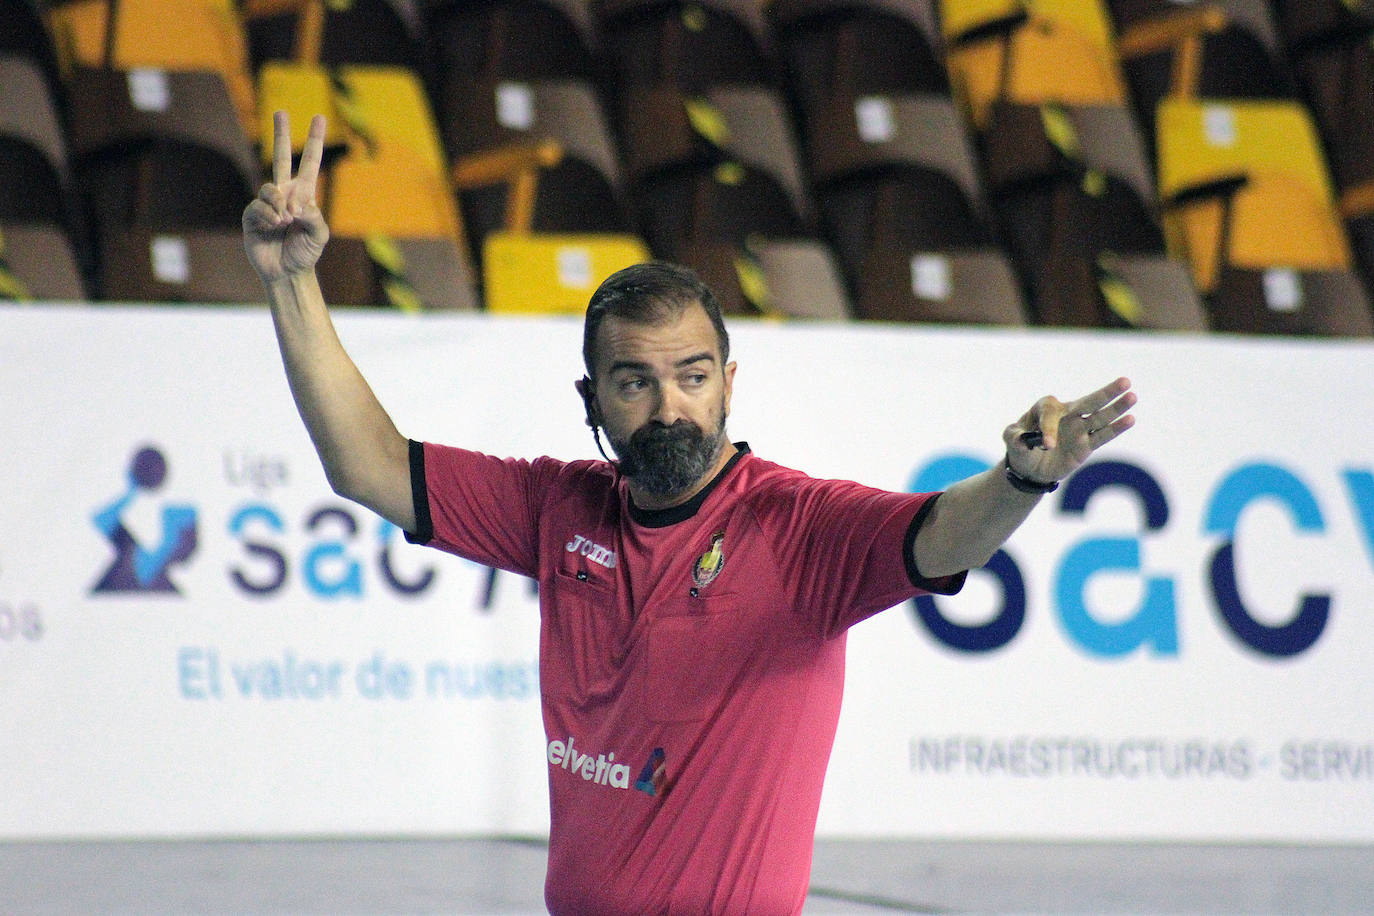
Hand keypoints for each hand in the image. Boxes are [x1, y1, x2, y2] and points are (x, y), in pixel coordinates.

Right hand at [242, 111, 328, 283]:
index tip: (320, 117)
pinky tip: (274, 227)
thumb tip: (296, 202)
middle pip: (279, 158)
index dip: (314, 141)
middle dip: (280, 134)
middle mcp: (284, 194)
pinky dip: (269, 216)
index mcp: (304, 195)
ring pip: (270, 190)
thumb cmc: (305, 253)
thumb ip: (314, 216)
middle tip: (281, 112)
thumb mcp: (319, 235)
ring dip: (279, 205)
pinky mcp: (252, 215)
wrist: (286, 272)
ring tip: (286, 223)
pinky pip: (259, 207)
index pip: (309, 163)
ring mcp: (267, 203)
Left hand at [1004, 377, 1135, 484]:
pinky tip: (1130, 419)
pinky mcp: (1086, 445)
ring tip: (1132, 396)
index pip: (1051, 412)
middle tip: (1125, 381)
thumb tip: (1023, 440)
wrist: (1031, 467)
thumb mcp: (1011, 439)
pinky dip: (1116, 428)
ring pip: (1101, 416)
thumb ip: (1014, 437)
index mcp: (1046, 407)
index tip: (1046, 444)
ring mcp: (1079, 429)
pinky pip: (1103, 435)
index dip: (1048, 428)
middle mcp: (1067, 414)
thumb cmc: (1020, 446)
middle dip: (1107, 392)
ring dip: (1117, 407)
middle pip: (1089, 401)